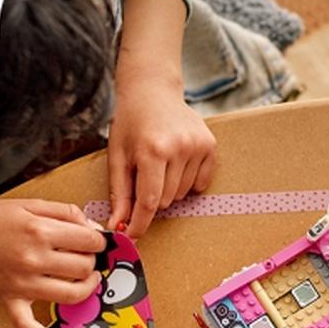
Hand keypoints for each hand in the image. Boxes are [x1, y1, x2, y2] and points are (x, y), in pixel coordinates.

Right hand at [0, 200, 105, 327]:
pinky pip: (28, 325)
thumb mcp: (30, 204)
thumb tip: (94, 228)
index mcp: (40, 232)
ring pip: (73, 294)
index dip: (98, 241)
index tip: (95, 241)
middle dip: (91, 260)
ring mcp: (22, 283)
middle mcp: (34, 260)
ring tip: (85, 279)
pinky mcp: (10, 300)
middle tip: (84, 256)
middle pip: (85, 267)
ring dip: (86, 287)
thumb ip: (66, 213)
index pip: (91, 242)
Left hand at [108, 0, 214, 237]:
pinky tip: (177, 164)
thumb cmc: (130, 124)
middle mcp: (179, 148)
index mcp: (152, 150)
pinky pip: (200, 184)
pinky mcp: (211, 146)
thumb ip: (120, 193)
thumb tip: (120, 224)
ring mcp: (198, 147)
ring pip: (182, 194)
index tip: (133, 236)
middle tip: (142, 178)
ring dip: (169, 189)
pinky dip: (187, 182)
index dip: (140, 222)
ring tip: (160, 166)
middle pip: (165, 199)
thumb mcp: (117, 156)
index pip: (148, 200)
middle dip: (151, 198)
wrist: (153, 92)